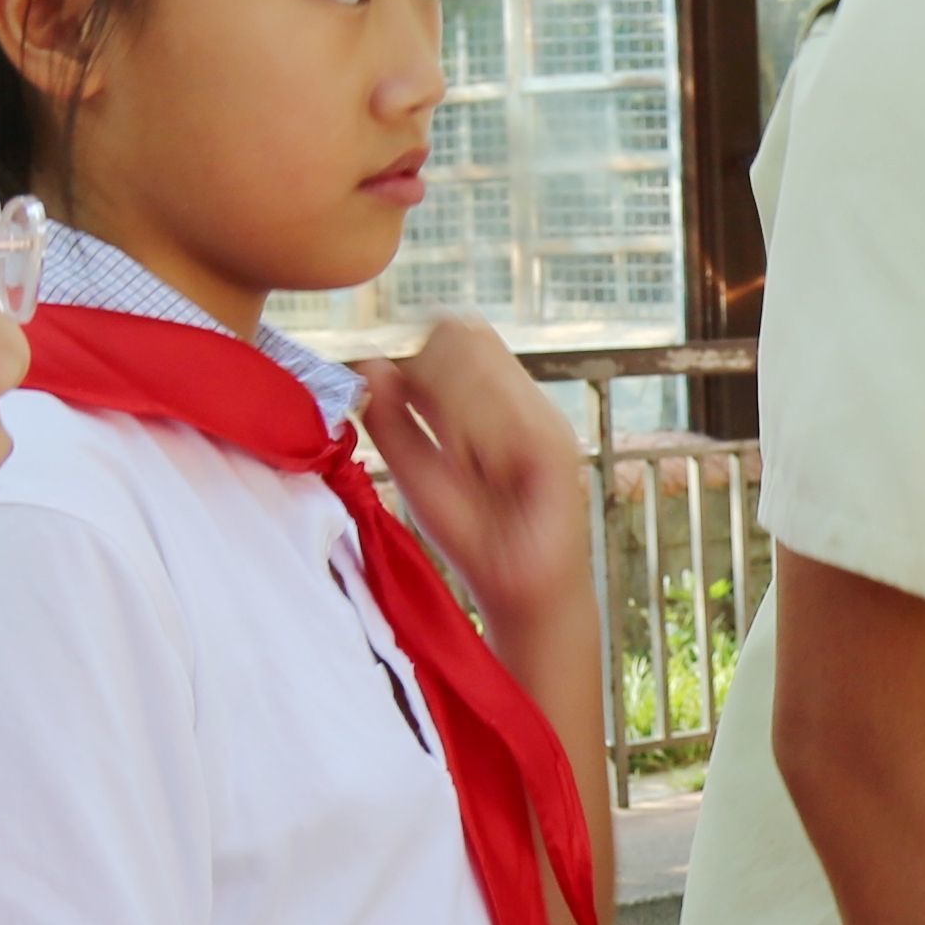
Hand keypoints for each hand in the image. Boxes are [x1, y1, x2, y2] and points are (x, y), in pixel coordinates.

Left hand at [354, 317, 591, 619]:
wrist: (523, 591)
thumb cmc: (474, 537)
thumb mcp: (415, 474)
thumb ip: (391, 420)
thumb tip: (370, 361)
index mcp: (487, 401)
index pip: (452, 333)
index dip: (417, 353)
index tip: (403, 400)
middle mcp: (520, 398)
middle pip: (464, 335)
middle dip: (433, 381)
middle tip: (444, 443)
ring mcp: (541, 416)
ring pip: (481, 366)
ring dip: (457, 412)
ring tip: (470, 464)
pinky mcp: (554, 442)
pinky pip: (503, 412)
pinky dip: (481, 440)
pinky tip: (486, 471)